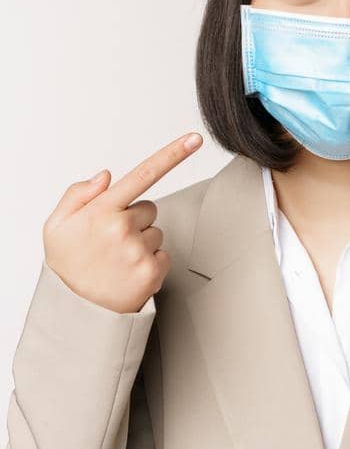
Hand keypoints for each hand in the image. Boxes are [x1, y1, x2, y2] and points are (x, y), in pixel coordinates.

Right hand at [43, 132, 203, 313]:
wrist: (76, 310)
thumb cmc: (67, 263)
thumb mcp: (56, 225)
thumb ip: (78, 195)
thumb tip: (106, 175)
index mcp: (100, 210)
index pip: (142, 175)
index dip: (172, 155)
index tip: (195, 139)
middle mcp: (122, 228)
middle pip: (148, 209)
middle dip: (133, 220)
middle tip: (109, 242)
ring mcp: (139, 250)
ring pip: (156, 232)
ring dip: (141, 242)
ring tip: (116, 260)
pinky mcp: (153, 271)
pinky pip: (163, 254)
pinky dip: (150, 261)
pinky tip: (128, 271)